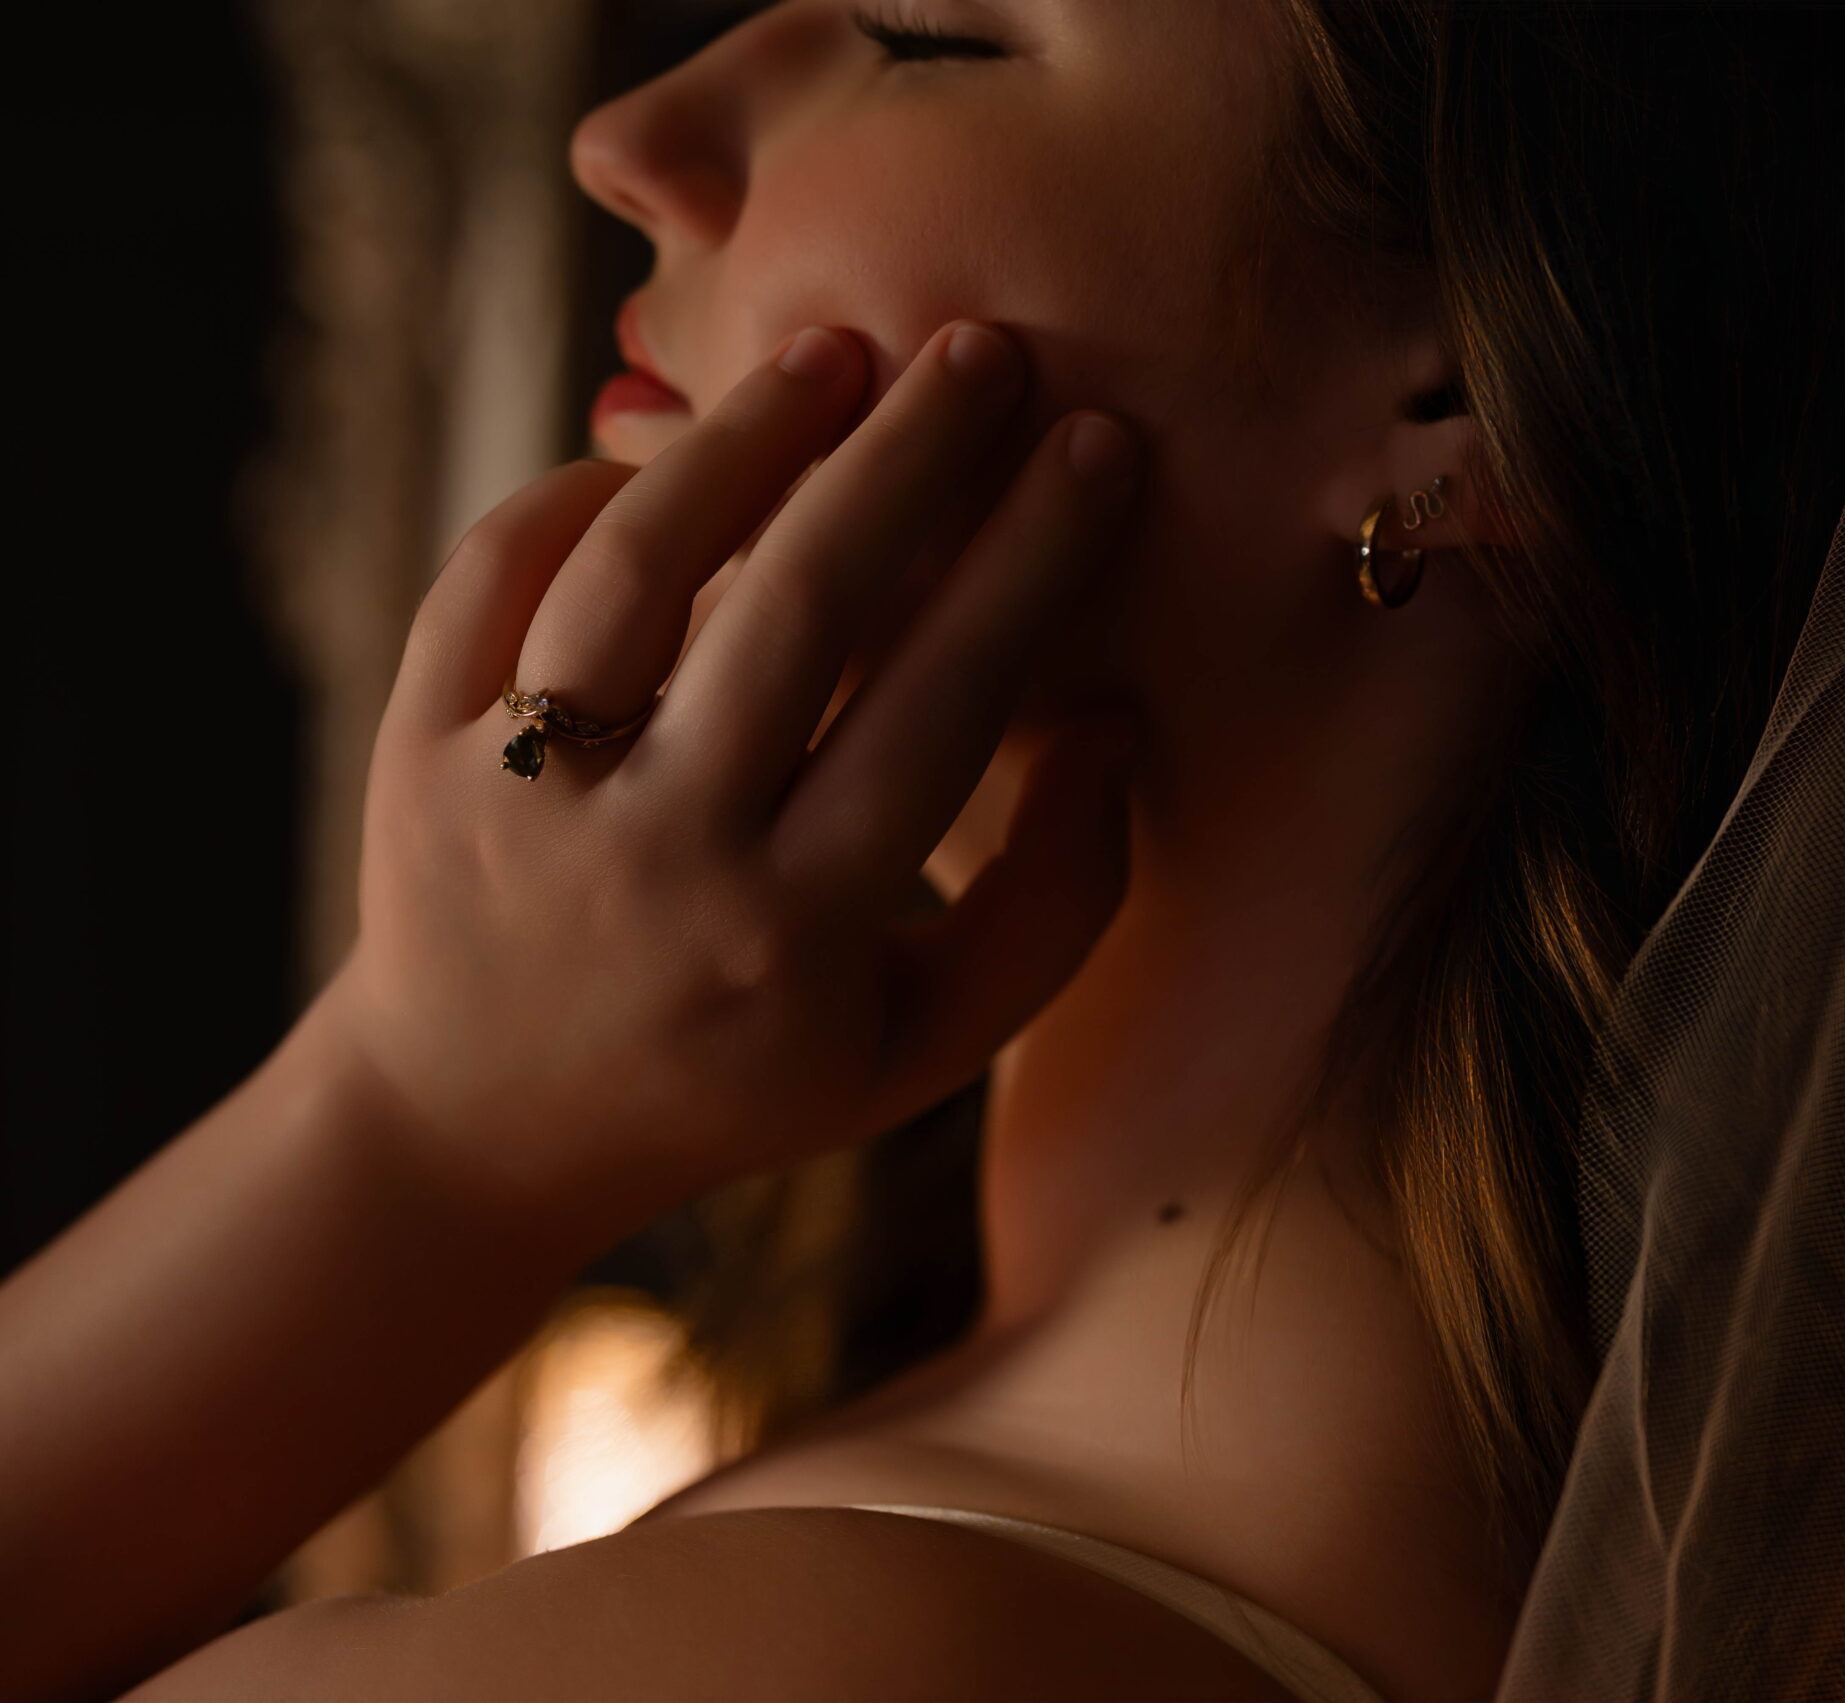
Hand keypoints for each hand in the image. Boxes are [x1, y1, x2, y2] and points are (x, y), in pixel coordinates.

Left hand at [318, 320, 1142, 1242]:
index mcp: (797, 933)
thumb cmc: (737, 1078)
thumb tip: (1117, 729)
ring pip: (637, 565)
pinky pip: (490, 577)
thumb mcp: (918, 1049)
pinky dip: (574, 495)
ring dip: (744, 435)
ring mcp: (517, 800)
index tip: (1099, 445)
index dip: (1033, 559)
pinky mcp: (411, 752)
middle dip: (912, 456)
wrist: (474, 1131)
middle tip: (986, 349)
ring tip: (831, 350)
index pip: (943, 703)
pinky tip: (662, 458)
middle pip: (803, 606)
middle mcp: (656, 858)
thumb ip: (1047, 912)